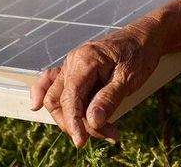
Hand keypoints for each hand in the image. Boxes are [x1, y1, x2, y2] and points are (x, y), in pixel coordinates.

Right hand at [29, 22, 164, 146]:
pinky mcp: (73, 72)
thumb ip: (108, 99)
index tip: (82, 141)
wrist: (143, 38)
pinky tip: (37, 106)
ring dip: (74, 119)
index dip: (73, 122)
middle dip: (77, 123)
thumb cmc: (138, 54)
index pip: (69, 97)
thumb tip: (91, 122)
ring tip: (105, 129)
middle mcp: (72, 62)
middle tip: (108, 133)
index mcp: (85, 60)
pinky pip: (53, 85)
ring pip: (57, 99)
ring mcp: (70, 67)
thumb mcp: (129, 78)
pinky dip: (48, 98)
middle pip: (58, 101)